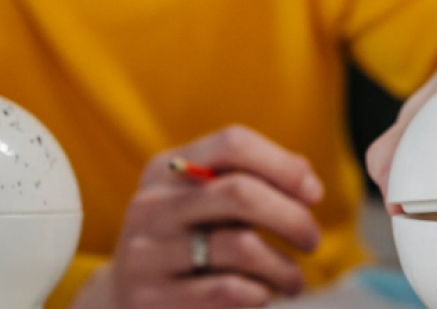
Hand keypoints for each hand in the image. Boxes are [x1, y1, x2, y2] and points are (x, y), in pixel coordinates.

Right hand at [74, 126, 323, 308]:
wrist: (123, 299)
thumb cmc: (184, 244)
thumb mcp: (204, 203)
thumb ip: (251, 180)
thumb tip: (306, 179)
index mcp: (168, 169)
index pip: (233, 144)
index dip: (284, 165)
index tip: (314, 194)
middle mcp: (152, 205)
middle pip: (241, 193)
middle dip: (293, 217)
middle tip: (311, 240)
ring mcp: (148, 253)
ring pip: (241, 246)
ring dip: (284, 267)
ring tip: (294, 281)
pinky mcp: (153, 298)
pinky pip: (228, 290)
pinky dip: (259, 294)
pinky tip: (262, 296)